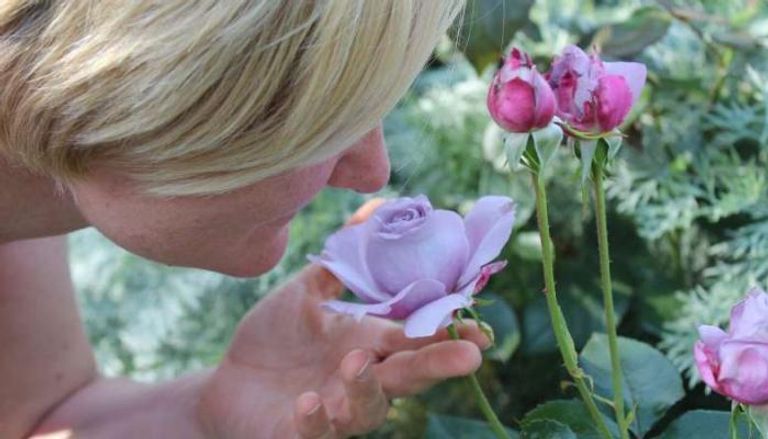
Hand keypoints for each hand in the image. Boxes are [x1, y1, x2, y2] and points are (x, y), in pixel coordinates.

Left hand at [197, 201, 490, 437]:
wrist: (230, 383)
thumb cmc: (276, 338)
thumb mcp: (306, 293)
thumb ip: (341, 261)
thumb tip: (374, 209)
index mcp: (367, 343)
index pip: (414, 337)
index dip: (447, 334)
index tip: (480, 329)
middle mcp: (361, 379)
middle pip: (407, 374)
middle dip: (436, 364)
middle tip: (469, 357)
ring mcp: (335, 410)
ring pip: (368, 409)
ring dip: (366, 388)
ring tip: (356, 363)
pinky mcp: (302, 433)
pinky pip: (317, 433)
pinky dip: (316, 420)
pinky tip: (306, 403)